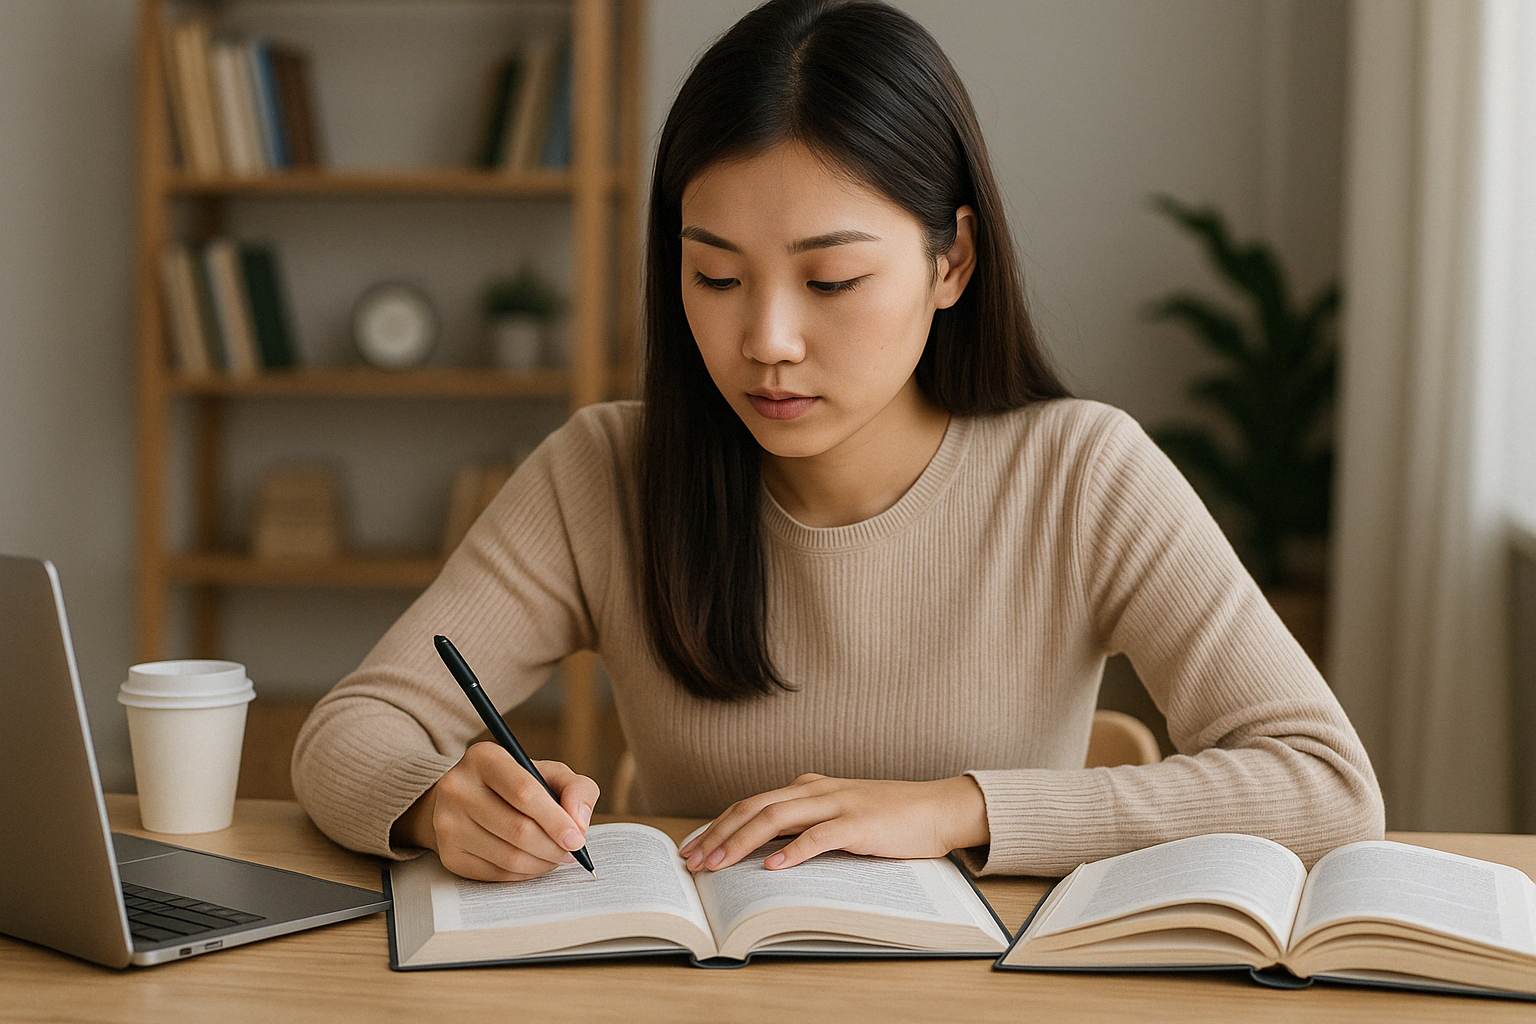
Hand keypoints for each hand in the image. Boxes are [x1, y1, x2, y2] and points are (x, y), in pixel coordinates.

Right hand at [393, 742, 599, 881]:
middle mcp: (458, 788)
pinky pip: (496, 874)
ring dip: (542, 863)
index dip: (556, 820)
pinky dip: (523, 874)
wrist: (465, 801)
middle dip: (553, 847)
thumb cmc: (515, 785)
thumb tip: (579, 822)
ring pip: (508, 857)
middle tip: (571, 852)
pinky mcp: (448, 854)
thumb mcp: (547, 773)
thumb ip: (575, 788)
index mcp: (484, 758)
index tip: (577, 838)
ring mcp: (447, 823)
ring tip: (555, 856)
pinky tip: (533, 863)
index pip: (525, 793)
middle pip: (518, 829)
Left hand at [677, 774, 988, 872]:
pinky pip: (820, 835)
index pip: (750, 804)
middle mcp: (815, 790)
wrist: (937, 808)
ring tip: (717, 865)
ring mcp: (837, 803)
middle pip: (753, 808)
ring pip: (776, 818)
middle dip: (717, 836)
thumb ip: (804, 825)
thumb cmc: (888, 818)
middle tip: (691, 862)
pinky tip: (773, 867)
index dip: (716, 826)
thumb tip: (764, 852)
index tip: (691, 849)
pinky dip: (794, 851)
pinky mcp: (860, 822)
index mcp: (807, 788)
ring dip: (741, 843)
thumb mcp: (837, 816)